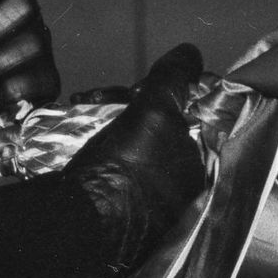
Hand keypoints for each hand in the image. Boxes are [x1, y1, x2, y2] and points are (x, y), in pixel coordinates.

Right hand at [66, 44, 207, 276]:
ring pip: (134, 147)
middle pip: (158, 130)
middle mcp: (183, 191)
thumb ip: (175, 79)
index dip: (163, 93)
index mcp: (200, 168)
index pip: (189, 117)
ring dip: (107, 121)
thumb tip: (191, 52)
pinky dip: (99, 149)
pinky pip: (116, 170)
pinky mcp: (123, 218)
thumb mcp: (155, 111)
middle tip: (98, 98)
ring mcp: (152, 207)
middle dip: (127, 105)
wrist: (82, 224)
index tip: (135, 88)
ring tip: (79, 108)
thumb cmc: (127, 166)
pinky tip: (77, 136)